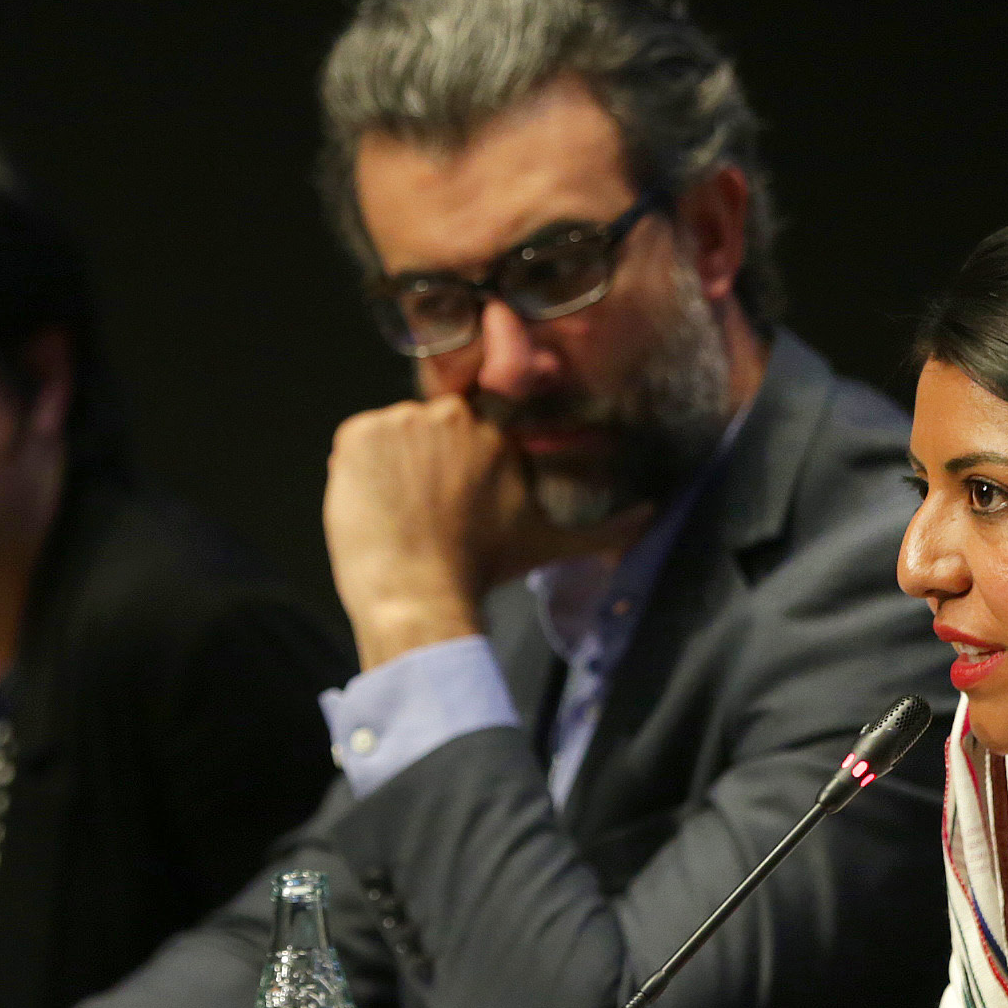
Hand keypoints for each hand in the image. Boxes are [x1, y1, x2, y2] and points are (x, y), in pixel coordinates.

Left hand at [323, 395, 627, 668]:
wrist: (417, 593)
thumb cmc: (480, 569)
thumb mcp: (547, 546)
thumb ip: (603, 529)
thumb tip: (652, 516)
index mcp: (495, 433)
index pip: (468, 430)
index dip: (453, 463)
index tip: (445, 495)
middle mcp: (452, 414)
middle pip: (428, 430)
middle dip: (424, 464)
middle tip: (422, 511)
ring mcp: (402, 420)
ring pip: (391, 436)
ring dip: (389, 467)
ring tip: (397, 513)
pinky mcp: (359, 432)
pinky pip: (355, 442)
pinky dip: (356, 469)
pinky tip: (370, 504)